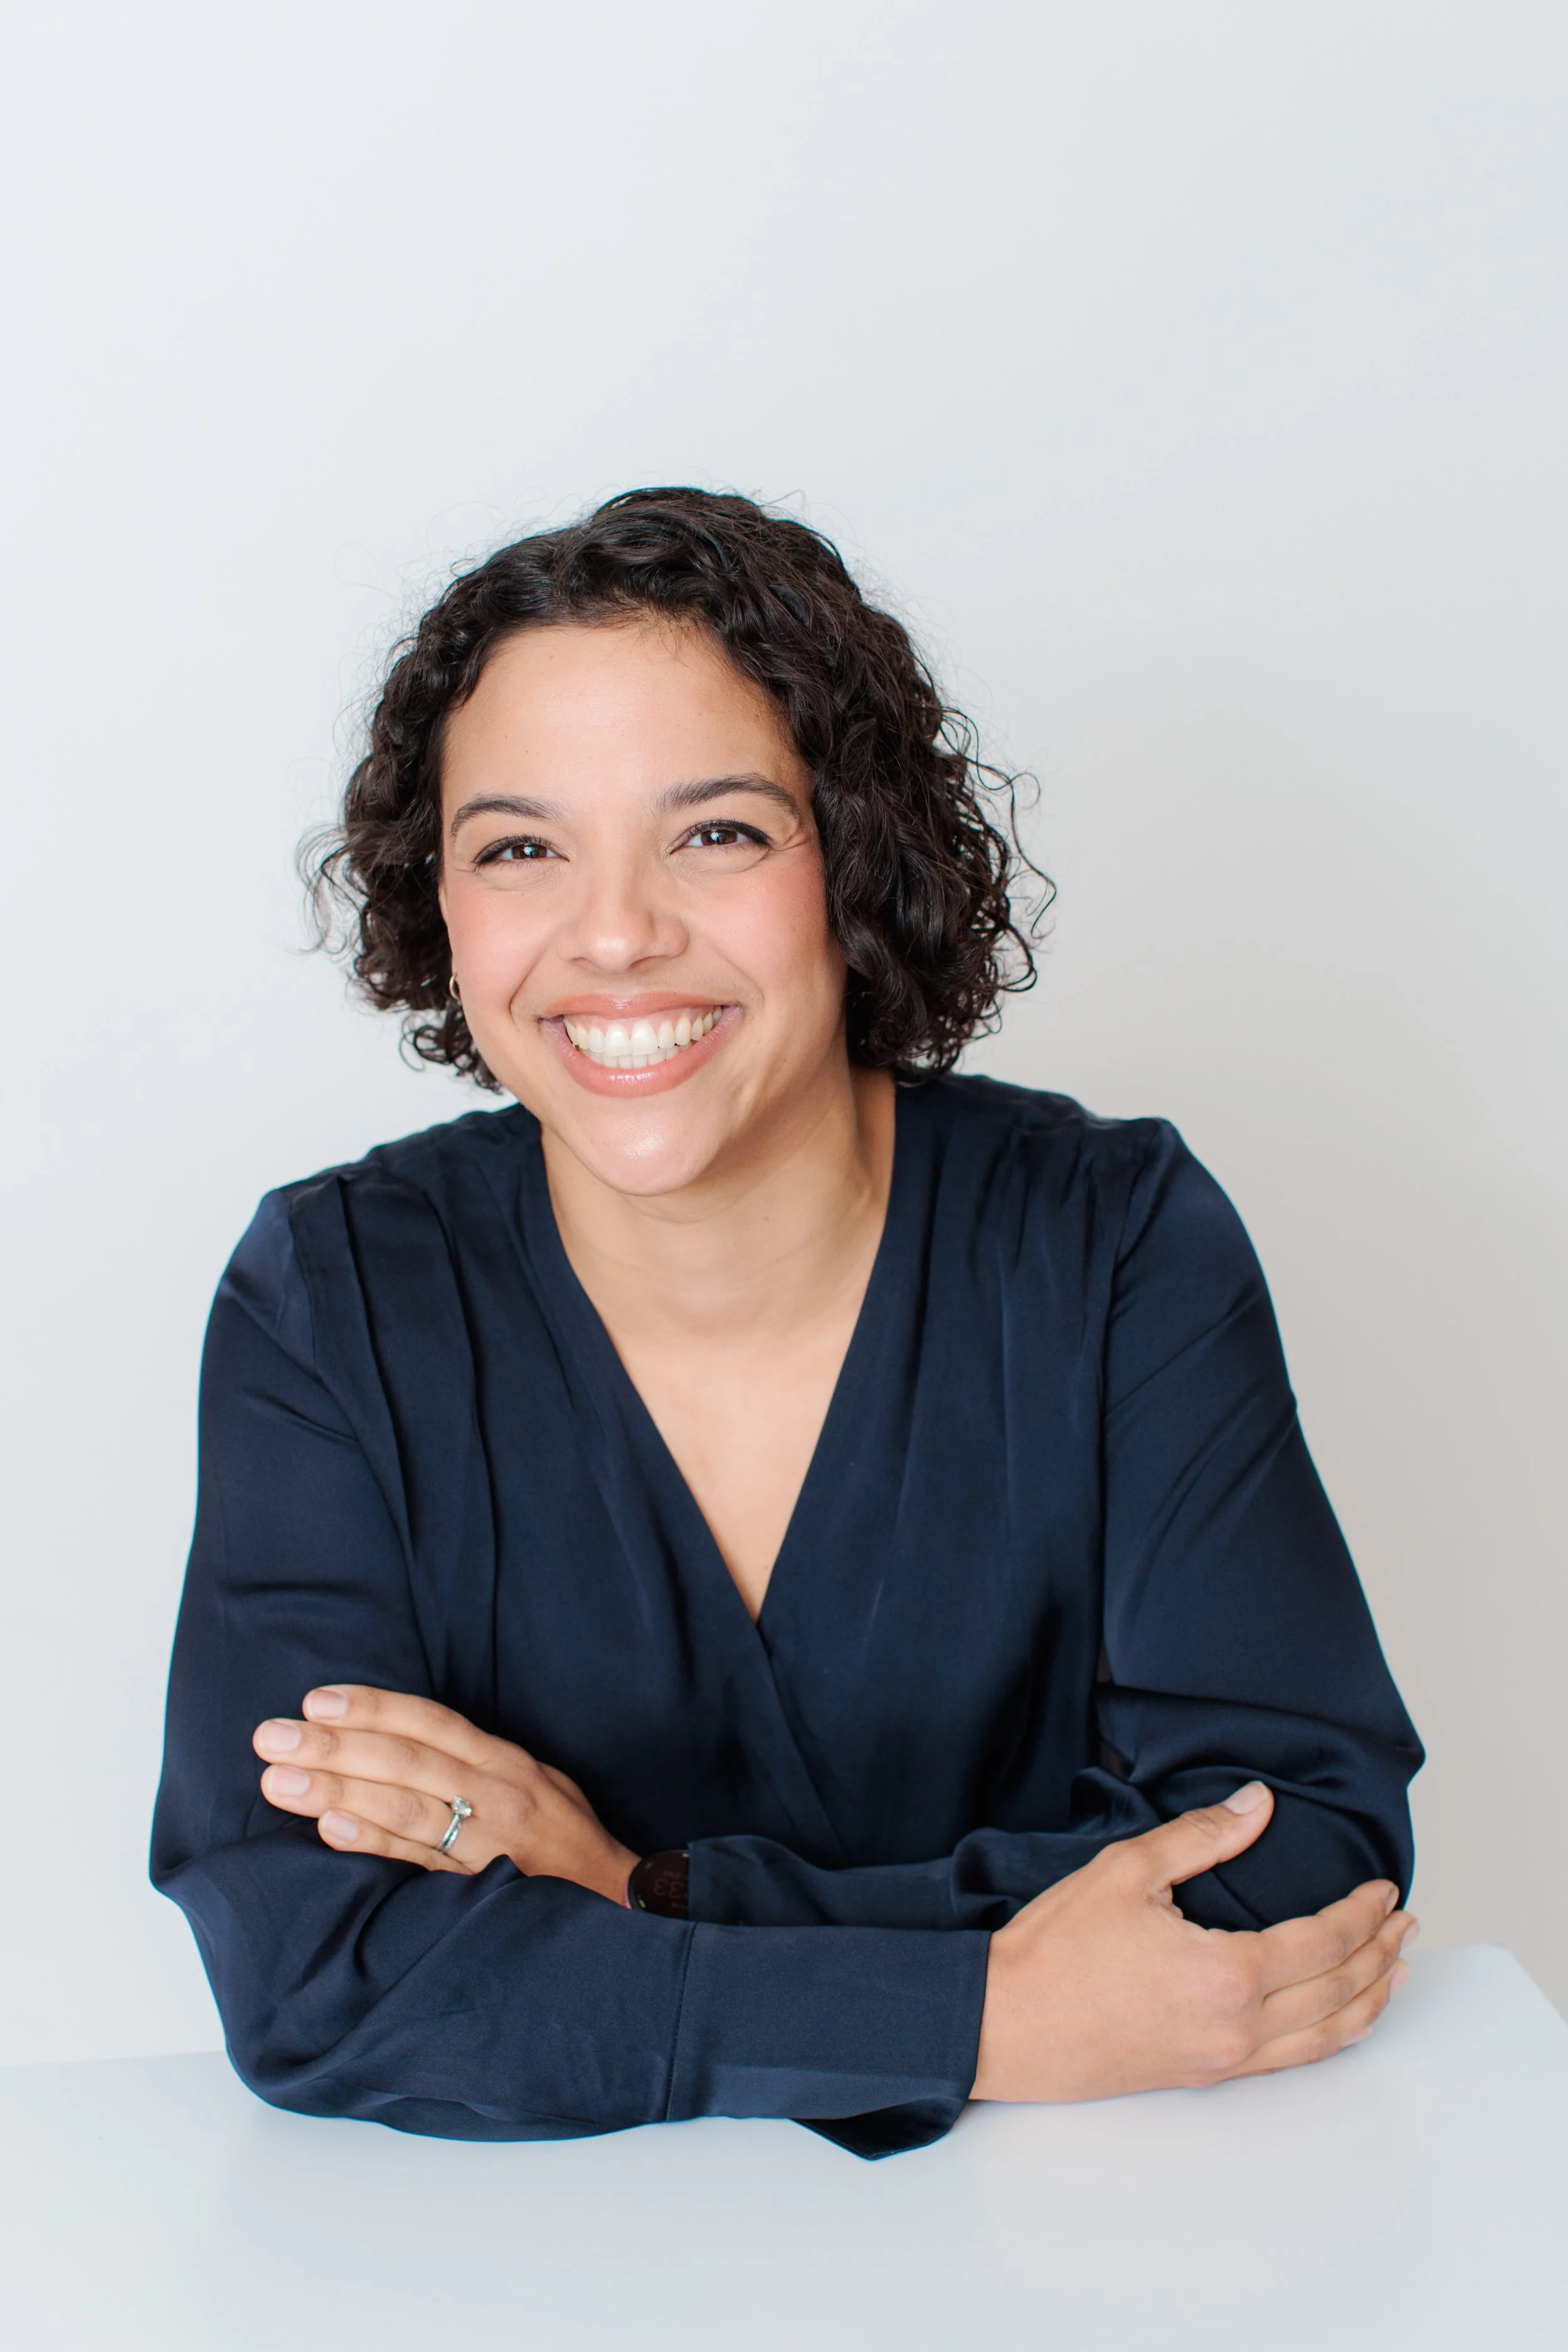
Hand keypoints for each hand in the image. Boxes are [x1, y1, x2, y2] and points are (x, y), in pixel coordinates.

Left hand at [253, 1686, 638, 1904]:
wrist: (615, 1906)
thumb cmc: (565, 1841)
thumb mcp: (536, 1781)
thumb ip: (476, 1760)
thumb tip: (401, 1739)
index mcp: (506, 1763)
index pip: (429, 1723)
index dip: (372, 1707)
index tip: (315, 1700)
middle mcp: (495, 1795)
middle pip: (404, 1761)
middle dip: (332, 1746)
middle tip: (271, 1737)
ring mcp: (487, 1843)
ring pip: (403, 1807)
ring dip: (335, 1791)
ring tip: (278, 1781)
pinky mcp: (477, 1889)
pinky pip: (419, 1862)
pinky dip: (373, 1842)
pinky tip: (329, 1829)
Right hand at [972, 1782, 1416, 2101]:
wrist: (1006, 2025)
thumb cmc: (1057, 1950)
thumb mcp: (1127, 1871)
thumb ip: (1202, 1835)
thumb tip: (1256, 1804)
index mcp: (1227, 1975)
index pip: (1322, 1943)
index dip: (1361, 1913)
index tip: (1383, 1889)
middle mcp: (1238, 2027)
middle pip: (1339, 1992)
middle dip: (1381, 1953)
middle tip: (1405, 1921)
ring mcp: (1224, 2059)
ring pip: (1326, 2036)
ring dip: (1370, 2000)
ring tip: (1396, 1970)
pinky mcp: (1205, 2074)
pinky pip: (1292, 2060)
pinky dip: (1334, 2036)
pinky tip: (1341, 2018)